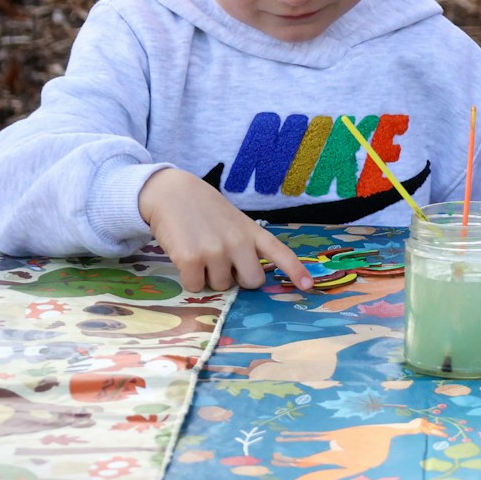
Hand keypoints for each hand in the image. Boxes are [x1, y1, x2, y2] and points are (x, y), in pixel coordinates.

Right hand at [138, 168, 312, 292]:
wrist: (172, 193)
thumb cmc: (205, 211)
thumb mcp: (235, 222)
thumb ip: (246, 245)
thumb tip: (246, 278)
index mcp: (253, 232)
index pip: (280, 252)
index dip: (295, 271)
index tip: (308, 285)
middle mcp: (238, 242)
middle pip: (252, 282)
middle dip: (239, 280)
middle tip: (224, 264)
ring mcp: (216, 251)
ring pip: (221, 286)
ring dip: (210, 278)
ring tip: (201, 253)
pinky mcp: (191, 259)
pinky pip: (195, 286)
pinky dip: (190, 279)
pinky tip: (186, 258)